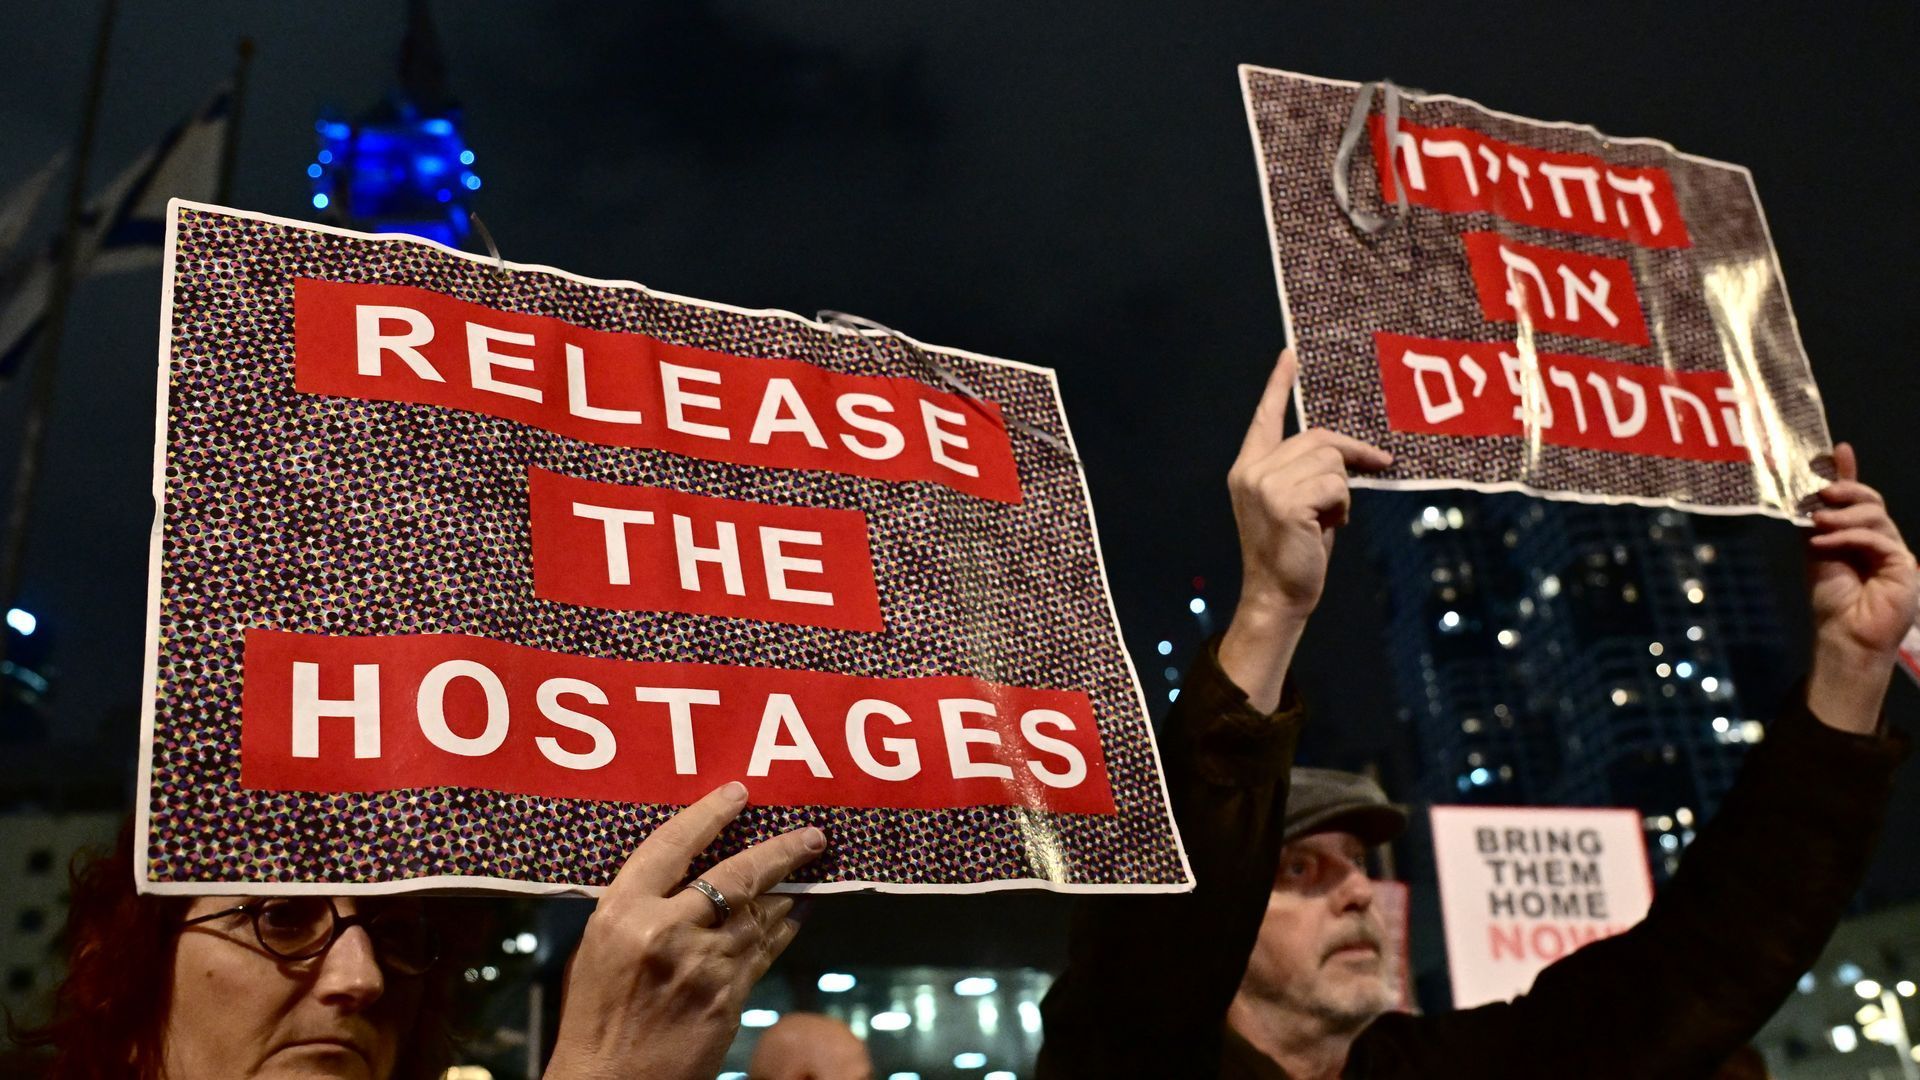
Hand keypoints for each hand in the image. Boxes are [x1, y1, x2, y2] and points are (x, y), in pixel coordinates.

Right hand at [544, 783, 826, 1079]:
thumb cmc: (597, 1017)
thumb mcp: (600, 949)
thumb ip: (637, 908)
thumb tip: (683, 872)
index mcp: (622, 913)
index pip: (672, 846)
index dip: (709, 815)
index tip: (738, 794)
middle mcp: (666, 931)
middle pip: (735, 874)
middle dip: (781, 851)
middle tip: (812, 835)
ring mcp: (703, 964)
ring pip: (760, 912)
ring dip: (789, 889)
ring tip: (811, 868)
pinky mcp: (730, 995)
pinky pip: (766, 949)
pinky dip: (786, 927)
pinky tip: (799, 912)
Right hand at [1218, 348, 1391, 710]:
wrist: (1277, 595)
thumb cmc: (1293, 551)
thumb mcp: (1297, 502)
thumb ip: (1307, 472)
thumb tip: (1344, 452)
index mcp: (1248, 467)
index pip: (1265, 418)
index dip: (1277, 385)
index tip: (1288, 356)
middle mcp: (1252, 470)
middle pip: (1318, 440)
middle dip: (1350, 458)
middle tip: (1368, 476)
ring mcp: (1266, 485)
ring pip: (1332, 463)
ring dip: (1342, 491)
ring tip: (1327, 519)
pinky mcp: (1286, 502)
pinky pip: (1337, 486)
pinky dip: (1343, 506)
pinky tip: (1328, 526)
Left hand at [1804, 443, 1916, 732]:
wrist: (1844, 637)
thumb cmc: (1832, 600)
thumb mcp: (1817, 553)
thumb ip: (1816, 523)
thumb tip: (1809, 493)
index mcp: (1863, 536)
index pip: (1860, 499)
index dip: (1850, 474)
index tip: (1838, 450)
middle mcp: (1883, 541)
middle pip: (1872, 501)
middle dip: (1846, 490)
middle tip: (1821, 494)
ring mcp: (1896, 552)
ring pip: (1875, 516)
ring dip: (1842, 516)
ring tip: (1817, 524)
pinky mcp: (1904, 566)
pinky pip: (1878, 539)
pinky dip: (1848, 537)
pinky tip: (1823, 542)